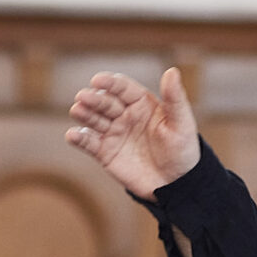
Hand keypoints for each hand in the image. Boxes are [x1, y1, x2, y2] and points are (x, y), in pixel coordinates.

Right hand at [66, 68, 202, 199]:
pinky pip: (89, 142)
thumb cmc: (183, 150)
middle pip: (105, 102)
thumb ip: (175, 98)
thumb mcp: (182, 123)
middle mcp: (124, 115)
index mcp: (142, 103)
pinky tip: (72, 135)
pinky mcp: (105, 152)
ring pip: (94, 119)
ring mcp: (113, 133)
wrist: (177, 185)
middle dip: (94, 98)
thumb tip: (172, 71)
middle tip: (83, 97)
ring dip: (84, 114)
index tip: (98, 80)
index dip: (110, 83)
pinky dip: (79, 138)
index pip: (122, 88)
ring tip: (77, 110)